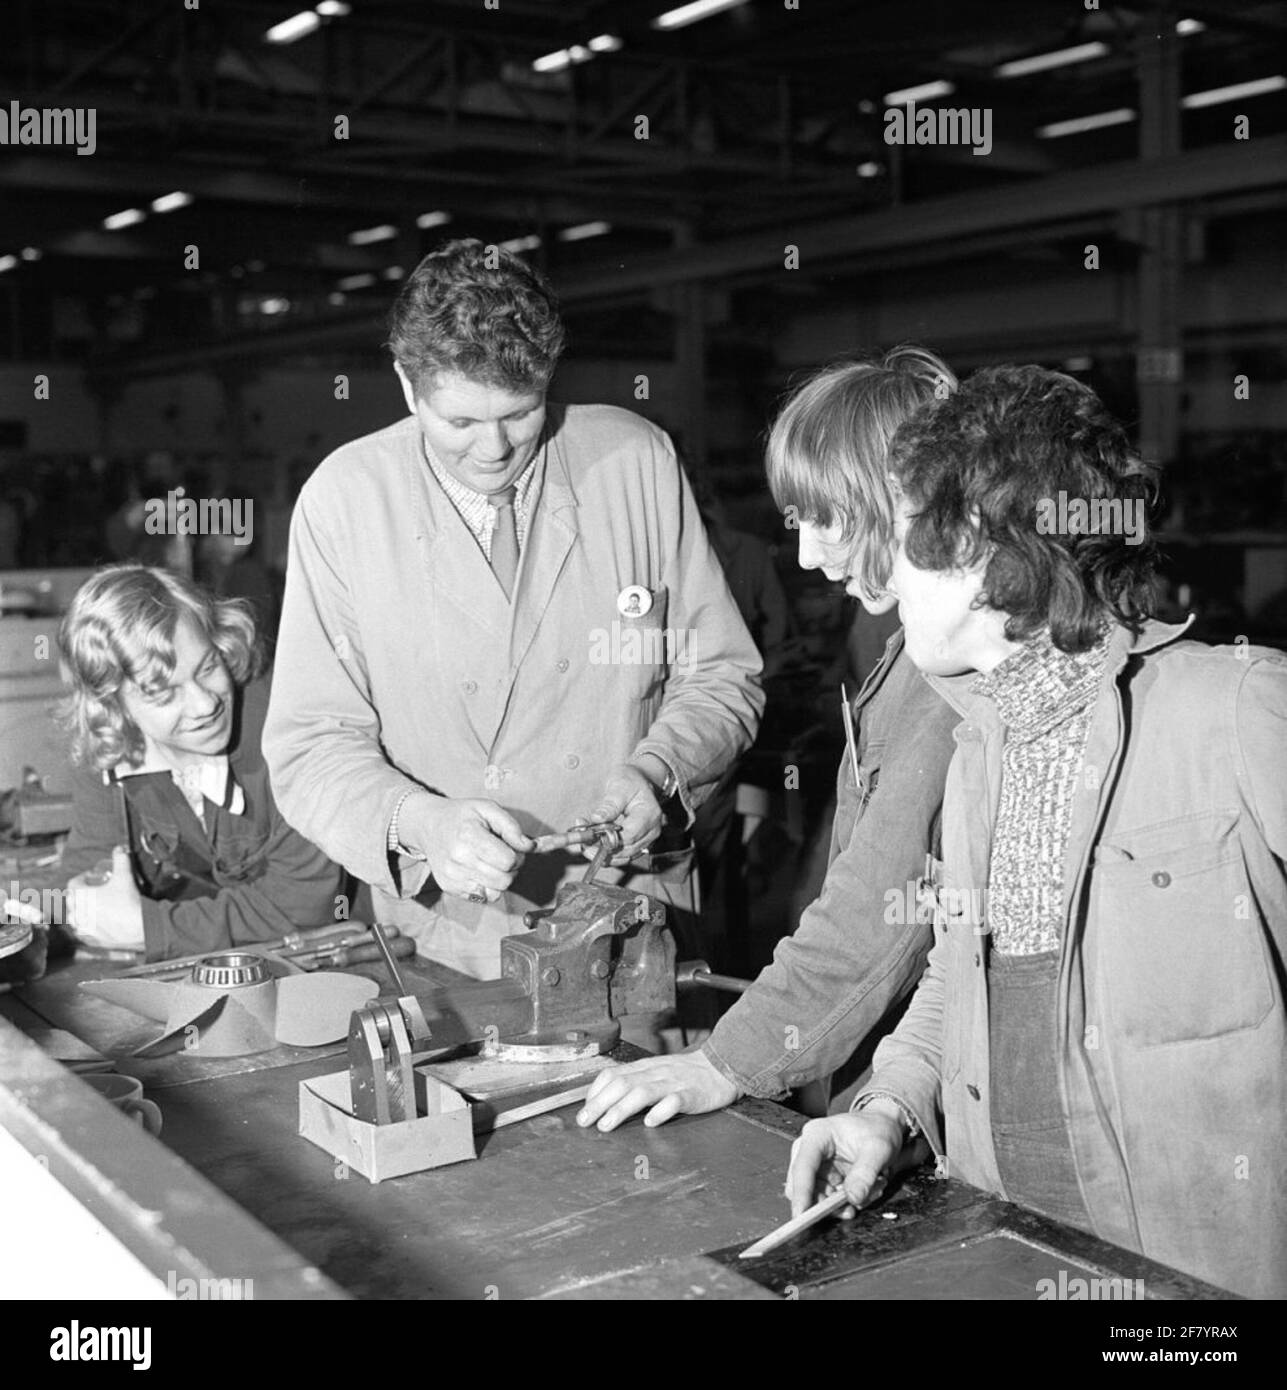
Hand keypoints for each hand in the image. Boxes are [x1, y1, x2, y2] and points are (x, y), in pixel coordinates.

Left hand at [66, 846, 144, 950]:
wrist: (138, 925)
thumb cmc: (128, 901)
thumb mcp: (124, 875)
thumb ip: (121, 859)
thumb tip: (120, 849)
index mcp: (80, 895)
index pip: (73, 883)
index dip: (82, 878)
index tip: (91, 877)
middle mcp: (77, 912)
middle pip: (71, 901)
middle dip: (80, 895)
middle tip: (92, 891)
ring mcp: (83, 926)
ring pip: (74, 918)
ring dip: (80, 912)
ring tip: (91, 909)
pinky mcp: (91, 938)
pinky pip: (82, 933)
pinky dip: (86, 928)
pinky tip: (94, 925)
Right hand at [400, 795, 532, 902]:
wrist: (428, 825)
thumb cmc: (461, 815)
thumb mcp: (487, 808)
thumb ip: (511, 826)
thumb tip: (529, 846)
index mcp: (469, 835)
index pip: (508, 860)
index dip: (518, 855)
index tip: (513, 848)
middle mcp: (458, 859)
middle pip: (504, 879)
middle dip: (512, 869)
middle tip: (505, 857)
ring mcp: (452, 876)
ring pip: (495, 893)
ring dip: (501, 880)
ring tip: (493, 864)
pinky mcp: (449, 888)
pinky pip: (482, 898)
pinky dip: (488, 887)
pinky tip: (482, 872)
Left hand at [576, 1048, 739, 1130]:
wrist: (721, 1066)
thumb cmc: (685, 1073)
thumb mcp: (656, 1072)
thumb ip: (635, 1082)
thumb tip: (605, 1100)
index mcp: (645, 1067)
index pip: (613, 1074)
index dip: (595, 1092)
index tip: (584, 1110)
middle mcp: (655, 1073)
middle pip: (622, 1084)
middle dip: (600, 1103)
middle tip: (585, 1121)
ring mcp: (673, 1083)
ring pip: (643, 1092)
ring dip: (621, 1109)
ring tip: (606, 1125)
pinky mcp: (691, 1095)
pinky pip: (674, 1102)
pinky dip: (660, 1111)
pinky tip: (650, 1122)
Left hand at [578, 761, 665, 863]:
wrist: (637, 782)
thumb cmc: (629, 781)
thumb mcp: (619, 786)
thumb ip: (609, 804)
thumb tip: (597, 819)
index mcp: (650, 814)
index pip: (629, 835)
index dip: (607, 838)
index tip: (587, 831)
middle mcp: (652, 830)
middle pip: (626, 849)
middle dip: (600, 846)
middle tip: (581, 836)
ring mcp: (647, 839)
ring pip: (623, 857)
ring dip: (601, 853)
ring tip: (584, 841)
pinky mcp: (639, 844)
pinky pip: (622, 856)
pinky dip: (606, 854)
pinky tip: (592, 844)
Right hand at [785, 1103, 906, 1218]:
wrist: (884, 1126)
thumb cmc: (878, 1129)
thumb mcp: (878, 1148)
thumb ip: (866, 1173)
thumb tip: (853, 1197)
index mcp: (817, 1135)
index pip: (803, 1167)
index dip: (801, 1193)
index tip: (802, 1216)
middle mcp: (810, 1149)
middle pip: (802, 1186)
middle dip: (826, 1203)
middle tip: (851, 1209)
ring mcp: (816, 1164)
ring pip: (815, 1197)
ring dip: (839, 1205)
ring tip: (866, 1194)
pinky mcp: (824, 1177)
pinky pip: (827, 1200)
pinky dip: (844, 1203)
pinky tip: (862, 1192)